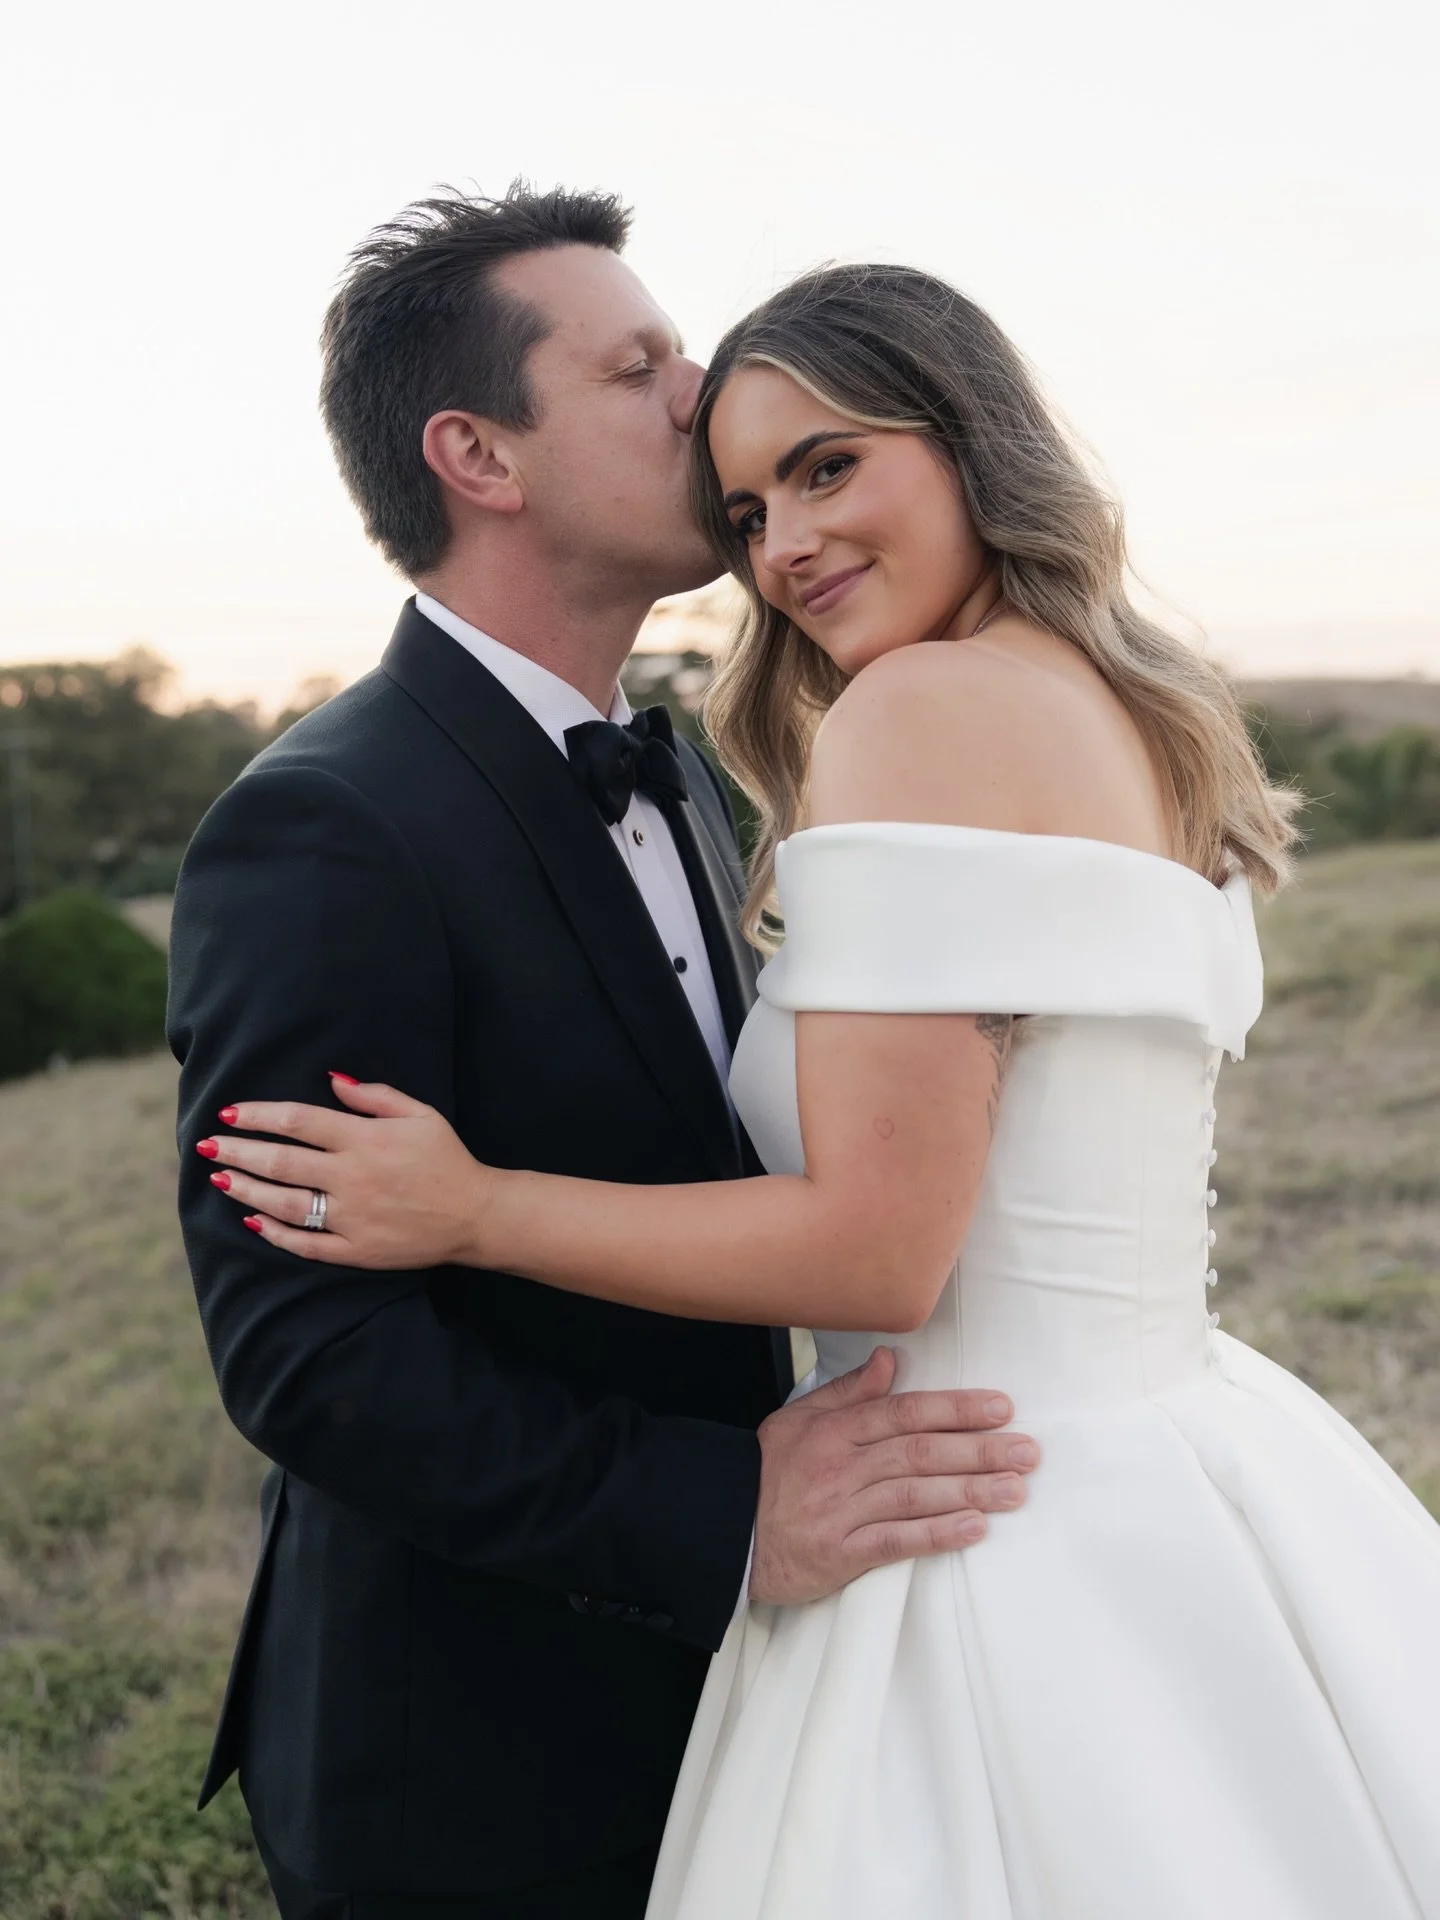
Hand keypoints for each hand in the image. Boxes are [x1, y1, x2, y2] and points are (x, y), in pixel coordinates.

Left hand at [198, 1075, 494, 1267]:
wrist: (475, 1214)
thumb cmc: (446, 1158)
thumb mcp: (420, 1114)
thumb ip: (374, 1096)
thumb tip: (331, 1079)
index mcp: (365, 1140)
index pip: (299, 1122)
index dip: (260, 1115)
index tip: (231, 1112)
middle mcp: (352, 1178)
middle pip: (282, 1161)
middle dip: (239, 1150)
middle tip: (207, 1144)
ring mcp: (352, 1217)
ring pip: (285, 1204)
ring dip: (247, 1190)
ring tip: (222, 1177)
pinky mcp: (356, 1250)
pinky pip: (306, 1243)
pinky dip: (275, 1234)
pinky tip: (252, 1222)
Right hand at [748, 1347, 1037, 1604]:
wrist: (724, 1529)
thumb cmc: (766, 1473)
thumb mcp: (798, 1418)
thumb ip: (847, 1392)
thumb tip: (889, 1360)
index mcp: (835, 1429)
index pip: (905, 1412)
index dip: (956, 1409)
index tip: (1001, 1408)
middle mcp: (842, 1466)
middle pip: (920, 1453)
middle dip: (978, 1450)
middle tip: (1027, 1451)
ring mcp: (843, 1510)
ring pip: (916, 1494)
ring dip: (970, 1491)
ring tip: (1015, 1490)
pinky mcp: (842, 1554)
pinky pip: (896, 1541)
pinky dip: (937, 1535)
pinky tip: (973, 1529)